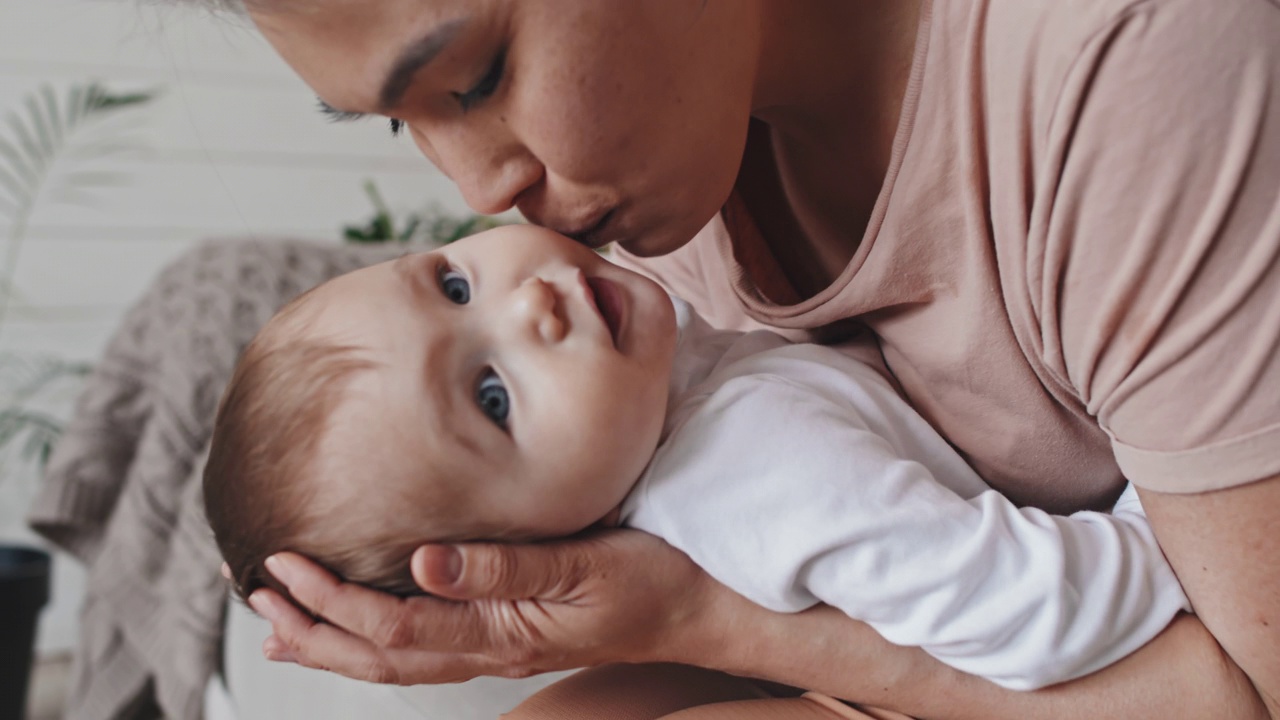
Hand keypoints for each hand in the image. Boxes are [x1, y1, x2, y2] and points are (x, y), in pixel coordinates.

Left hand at [248, 528, 719, 684]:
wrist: (700, 609)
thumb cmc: (654, 583)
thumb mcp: (587, 565)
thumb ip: (506, 567)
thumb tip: (424, 561)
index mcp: (503, 631)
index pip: (396, 628)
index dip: (333, 602)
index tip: (284, 565)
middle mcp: (491, 647)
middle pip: (380, 656)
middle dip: (312, 628)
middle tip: (256, 593)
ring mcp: (499, 646)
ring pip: (397, 659)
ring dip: (334, 641)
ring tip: (280, 623)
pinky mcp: (508, 632)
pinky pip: (426, 645)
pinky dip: (377, 638)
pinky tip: (361, 625)